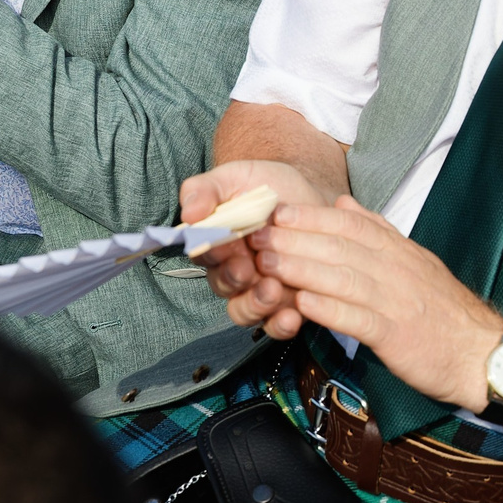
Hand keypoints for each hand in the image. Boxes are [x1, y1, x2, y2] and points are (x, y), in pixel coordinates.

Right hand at [182, 158, 337, 332]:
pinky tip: (292, 317)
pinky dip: (281, 325)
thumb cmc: (268, 186)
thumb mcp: (235, 177)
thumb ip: (206, 190)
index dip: (210, 253)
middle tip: (247, 270)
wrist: (313, 193)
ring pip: (245, 311)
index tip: (223, 248)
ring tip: (272, 291)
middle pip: (223, 286)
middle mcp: (233, 271)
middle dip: (233, 281)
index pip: (203, 253)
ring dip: (256, 306)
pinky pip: (277, 324)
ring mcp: (259, 290)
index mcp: (216, 243)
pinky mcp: (287, 303)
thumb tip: (189, 214)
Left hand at [244, 194, 501, 406]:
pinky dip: (330, 310)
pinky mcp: (397, 336)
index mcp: (399, 251)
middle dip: (296, 239)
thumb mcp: (415, 260)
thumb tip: (343, 203)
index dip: (312, 216)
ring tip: (269, 265)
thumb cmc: (443, 311)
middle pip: (341, 247)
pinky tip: (303, 304)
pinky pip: (358, 319)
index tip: (278, 212)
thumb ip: (378, 231)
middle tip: (258, 236)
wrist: (483, 354)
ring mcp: (397, 302)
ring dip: (304, 270)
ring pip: (344, 278)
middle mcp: (397, 270)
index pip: (351, 224)